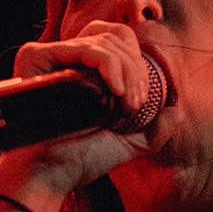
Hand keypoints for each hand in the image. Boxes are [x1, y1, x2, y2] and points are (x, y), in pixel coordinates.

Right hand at [0, 19, 166, 193]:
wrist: (51, 175)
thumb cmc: (81, 161)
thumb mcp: (128, 143)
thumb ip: (155, 128)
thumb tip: (176, 107)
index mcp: (81, 68)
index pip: (117, 39)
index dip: (138, 61)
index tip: (143, 95)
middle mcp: (64, 57)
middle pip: (114, 37)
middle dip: (137, 70)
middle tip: (136, 105)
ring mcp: (49, 55)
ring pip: (105, 42)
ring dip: (127, 72)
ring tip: (126, 106)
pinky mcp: (36, 57)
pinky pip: (86, 48)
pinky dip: (109, 66)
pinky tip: (116, 92)